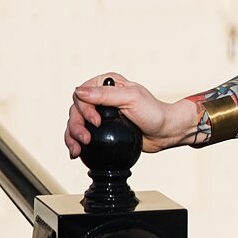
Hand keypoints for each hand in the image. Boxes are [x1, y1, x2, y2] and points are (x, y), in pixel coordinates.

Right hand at [65, 73, 194, 157]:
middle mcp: (100, 97)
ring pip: (74, 123)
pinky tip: (76, 153)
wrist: (165, 132)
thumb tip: (79, 91)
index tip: (97, 122)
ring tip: (77, 150)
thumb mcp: (131, 99)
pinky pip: (81, 135)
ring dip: (72, 137)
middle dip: (76, 126)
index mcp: (106, 84)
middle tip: (86, 139)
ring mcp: (99, 114)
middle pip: (75, 110)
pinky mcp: (101, 130)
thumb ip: (105, 95)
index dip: (84, 109)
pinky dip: (75, 143)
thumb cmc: (153, 112)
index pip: (81, 94)